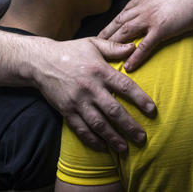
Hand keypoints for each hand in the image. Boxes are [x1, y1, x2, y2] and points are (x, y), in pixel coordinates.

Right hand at [32, 37, 155, 152]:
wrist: (40, 61)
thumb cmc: (70, 51)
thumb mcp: (93, 43)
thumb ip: (114, 47)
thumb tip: (134, 47)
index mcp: (100, 71)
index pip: (124, 86)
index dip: (139, 99)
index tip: (151, 110)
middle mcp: (90, 88)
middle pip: (113, 110)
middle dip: (129, 126)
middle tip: (142, 137)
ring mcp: (77, 101)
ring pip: (98, 124)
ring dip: (113, 137)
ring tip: (125, 148)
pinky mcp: (66, 111)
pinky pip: (80, 129)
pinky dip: (92, 140)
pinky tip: (103, 147)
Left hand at [98, 0, 192, 70]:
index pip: (124, 11)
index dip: (114, 22)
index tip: (106, 30)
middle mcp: (143, 6)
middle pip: (119, 23)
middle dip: (106, 34)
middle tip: (95, 45)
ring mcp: (151, 18)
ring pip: (126, 33)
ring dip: (113, 46)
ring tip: (104, 57)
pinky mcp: (162, 29)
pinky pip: (144, 46)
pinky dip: (135, 57)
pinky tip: (128, 66)